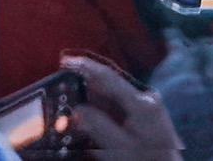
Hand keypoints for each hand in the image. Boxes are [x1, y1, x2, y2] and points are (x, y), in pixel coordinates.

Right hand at [60, 55, 182, 157]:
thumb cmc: (144, 160)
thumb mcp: (119, 149)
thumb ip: (98, 127)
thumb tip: (78, 109)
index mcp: (140, 101)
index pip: (109, 77)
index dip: (86, 67)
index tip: (66, 61)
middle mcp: (145, 96)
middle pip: (111, 84)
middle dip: (87, 82)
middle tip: (64, 83)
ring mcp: (147, 102)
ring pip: (114, 93)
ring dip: (93, 96)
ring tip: (73, 101)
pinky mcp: (145, 111)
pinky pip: (120, 103)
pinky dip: (104, 106)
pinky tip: (91, 114)